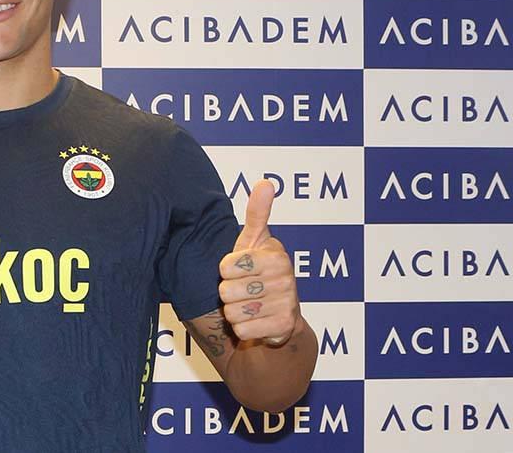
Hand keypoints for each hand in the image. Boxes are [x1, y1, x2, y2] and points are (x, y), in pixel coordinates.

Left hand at [217, 179, 298, 346]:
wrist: (279, 314)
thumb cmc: (259, 272)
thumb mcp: (254, 241)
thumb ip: (257, 213)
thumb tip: (265, 182)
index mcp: (276, 256)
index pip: (225, 266)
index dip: (225, 271)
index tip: (238, 270)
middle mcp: (286, 280)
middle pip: (226, 291)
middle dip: (228, 293)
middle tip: (244, 290)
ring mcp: (286, 305)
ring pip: (232, 312)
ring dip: (234, 312)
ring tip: (249, 305)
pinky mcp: (282, 329)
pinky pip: (242, 330)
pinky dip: (242, 329)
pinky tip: (256, 321)